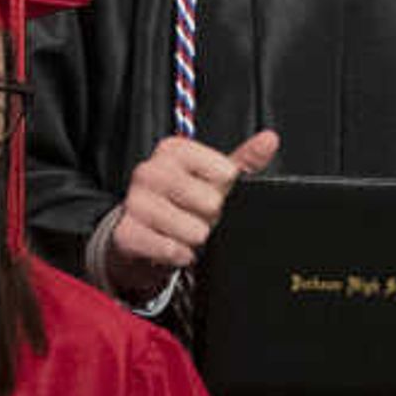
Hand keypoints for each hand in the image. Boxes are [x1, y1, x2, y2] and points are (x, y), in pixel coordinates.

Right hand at [106, 128, 281, 293]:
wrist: (142, 237)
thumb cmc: (182, 203)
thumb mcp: (214, 179)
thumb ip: (244, 161)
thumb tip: (269, 139)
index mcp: (173, 150)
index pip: (224, 172)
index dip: (224, 191)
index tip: (210, 193)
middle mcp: (150, 171)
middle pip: (210, 203)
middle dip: (210, 218)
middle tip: (196, 217)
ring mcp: (134, 202)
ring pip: (193, 230)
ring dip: (194, 240)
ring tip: (182, 232)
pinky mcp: (126, 233)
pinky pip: (172, 250)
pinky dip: (180, 255)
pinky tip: (172, 247)